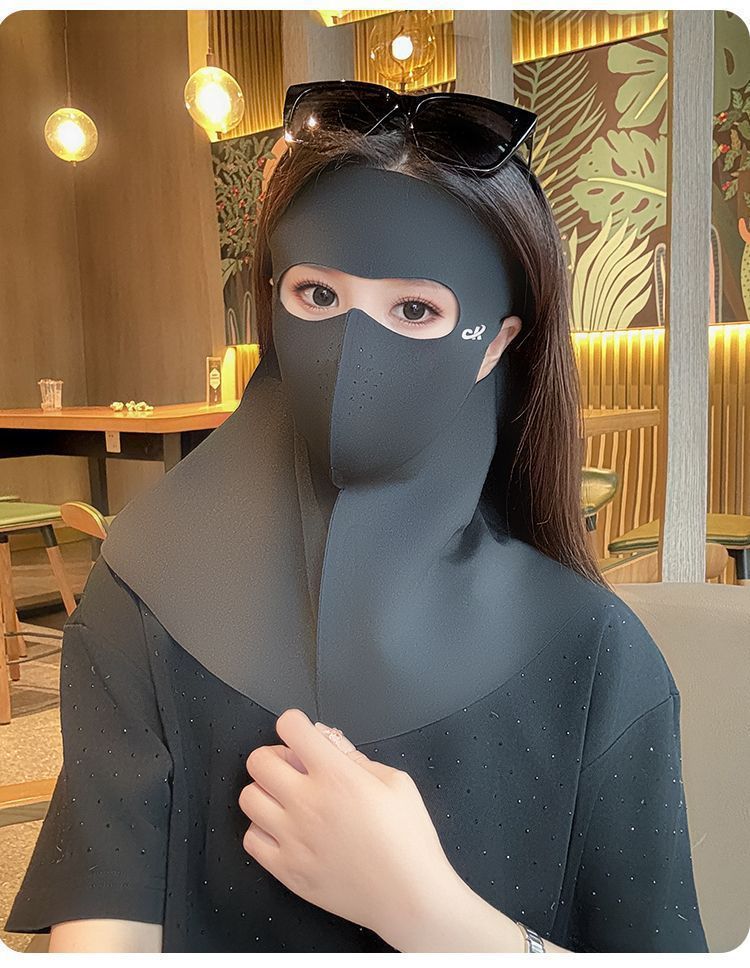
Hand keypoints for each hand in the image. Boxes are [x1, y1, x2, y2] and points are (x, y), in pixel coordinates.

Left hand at [237, 707, 460, 941]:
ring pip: (248, 797)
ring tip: (286, 798)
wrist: (410, 897)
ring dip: (265, 791)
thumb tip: (328, 740)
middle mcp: (308, 803)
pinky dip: (262, 829)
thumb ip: (355, 756)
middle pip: (259, 761)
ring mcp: (293, 839)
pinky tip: (284, 830)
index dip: (294, 722)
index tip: (299, 730)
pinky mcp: (287, 870)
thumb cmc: (408, 842)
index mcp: (337, 776)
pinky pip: (250, 839)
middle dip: (274, 754)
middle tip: (292, 765)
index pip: (290, 728)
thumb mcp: (396, 782)